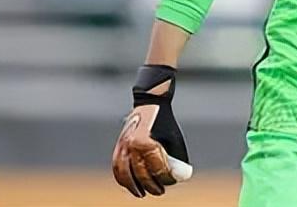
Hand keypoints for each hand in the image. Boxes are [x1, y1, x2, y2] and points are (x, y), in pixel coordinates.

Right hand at [112, 65, 192, 196]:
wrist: (150, 103)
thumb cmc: (165, 121)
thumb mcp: (174, 138)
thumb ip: (175, 157)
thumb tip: (178, 176)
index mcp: (146, 142)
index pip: (156, 168)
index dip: (165, 178)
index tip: (171, 181)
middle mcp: (131, 146)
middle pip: (141, 173)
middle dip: (152, 185)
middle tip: (160, 191)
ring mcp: (122, 146)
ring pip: (125, 173)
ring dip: (133, 186)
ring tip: (142, 193)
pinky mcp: (118, 146)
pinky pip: (117, 166)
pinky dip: (122, 178)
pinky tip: (130, 185)